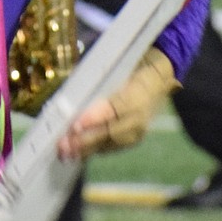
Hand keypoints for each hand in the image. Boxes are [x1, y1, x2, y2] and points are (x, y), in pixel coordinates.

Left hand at [57, 48, 178, 160]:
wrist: (158, 80)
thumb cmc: (132, 66)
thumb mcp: (118, 67)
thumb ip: (98, 78)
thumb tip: (73, 89)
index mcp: (138, 91)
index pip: (114, 108)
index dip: (95, 118)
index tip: (75, 125)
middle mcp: (140, 115)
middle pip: (112, 131)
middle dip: (86, 140)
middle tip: (64, 145)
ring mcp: (139, 130)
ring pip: (111, 143)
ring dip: (87, 149)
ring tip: (66, 153)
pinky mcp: (135, 139)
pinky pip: (113, 147)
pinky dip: (95, 150)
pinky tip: (79, 153)